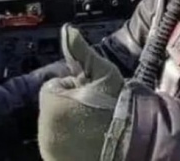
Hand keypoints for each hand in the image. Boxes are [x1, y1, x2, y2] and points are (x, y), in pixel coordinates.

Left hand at [37, 24, 124, 160]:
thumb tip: (68, 30)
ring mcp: (50, 150)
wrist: (134, 143)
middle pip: (53, 106)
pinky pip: (59, 145)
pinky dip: (70, 142)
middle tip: (94, 107)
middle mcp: (44, 130)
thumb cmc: (119, 105)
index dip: (74, 85)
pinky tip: (90, 139)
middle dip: (69, 103)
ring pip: (55, 126)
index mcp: (52, 104)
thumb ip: (81, 52)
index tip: (91, 92)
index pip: (54, 86)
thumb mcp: (103, 73)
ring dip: (69, 122)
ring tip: (94, 124)